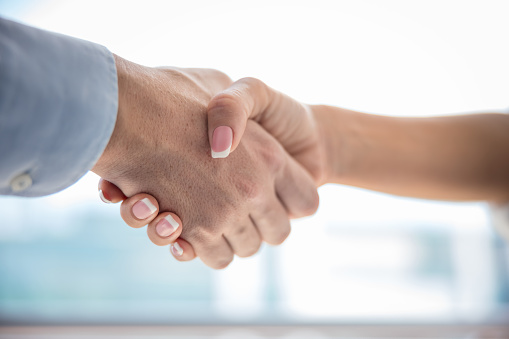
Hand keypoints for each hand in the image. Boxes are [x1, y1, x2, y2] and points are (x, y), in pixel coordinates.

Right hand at [92, 58, 318, 268]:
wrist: (125, 108)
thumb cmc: (174, 92)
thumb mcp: (221, 86)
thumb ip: (242, 110)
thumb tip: (244, 135)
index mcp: (271, 156)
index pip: (307, 200)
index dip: (295, 200)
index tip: (278, 196)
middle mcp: (254, 189)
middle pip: (277, 232)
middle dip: (260, 227)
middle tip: (236, 210)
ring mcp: (225, 212)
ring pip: (243, 249)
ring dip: (227, 239)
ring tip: (205, 216)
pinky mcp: (194, 231)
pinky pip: (214, 256)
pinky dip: (201, 248)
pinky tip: (182, 226)